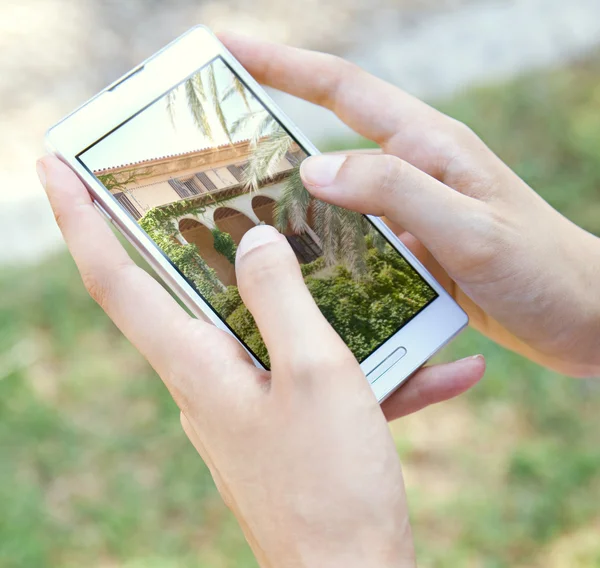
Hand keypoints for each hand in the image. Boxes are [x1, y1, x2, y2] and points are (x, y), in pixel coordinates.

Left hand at [37, 157, 483, 566]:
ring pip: (267, 328)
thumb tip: (251, 240)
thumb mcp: (313, 374)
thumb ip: (279, 297)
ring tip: (355, 270)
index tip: (57, 167)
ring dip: (311, 301)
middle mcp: (209, 380)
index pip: (115, 278)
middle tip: (226, 186)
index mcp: (197, 365)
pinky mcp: (283, 422)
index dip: (81, 220)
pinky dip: (367, 366)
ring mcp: (246, 402)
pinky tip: (438, 366)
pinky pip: (316, 375)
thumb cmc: (332, 485)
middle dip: (204, 237)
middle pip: (192, 291)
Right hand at [220, 33, 599, 377]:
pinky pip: (350, 235)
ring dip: (288, 198)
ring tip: (234, 211)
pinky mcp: (410, 248)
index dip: (283, 66)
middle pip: (327, 135)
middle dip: (270, 129)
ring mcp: (408, 211)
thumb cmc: (541, 268)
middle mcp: (412, 171)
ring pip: (333, 195)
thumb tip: (314, 167)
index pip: (343, 89)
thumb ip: (396, 191)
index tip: (229, 49)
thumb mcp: (471, 227)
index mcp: (429, 146)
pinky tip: (293, 265)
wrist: (581, 316)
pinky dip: (318, 242)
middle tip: (212, 141)